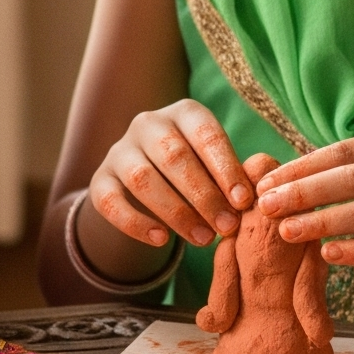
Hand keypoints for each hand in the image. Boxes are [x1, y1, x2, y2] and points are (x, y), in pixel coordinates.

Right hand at [89, 99, 252, 250]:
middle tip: (228, 227)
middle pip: (174, 156)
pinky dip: (135, 223)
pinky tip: (162, 240)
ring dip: (176, 212)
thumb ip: (231, 178)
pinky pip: (110, 201)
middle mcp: (148, 124)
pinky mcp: (101, 179)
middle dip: (204, 195)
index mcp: (184, 113)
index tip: (244, 201)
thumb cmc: (196, 172)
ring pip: (142, 179)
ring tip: (204, 239)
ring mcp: (120, 150)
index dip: (226, 168)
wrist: (146, 184)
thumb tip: (252, 201)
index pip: (206, 134)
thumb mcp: (214, 165)